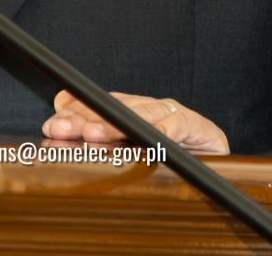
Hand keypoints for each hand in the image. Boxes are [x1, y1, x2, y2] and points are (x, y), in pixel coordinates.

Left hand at [42, 90, 229, 153]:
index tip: (52, 124)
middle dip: (86, 118)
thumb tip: (60, 114)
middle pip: (116, 108)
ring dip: (116, 123)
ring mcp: (176, 115)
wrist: (219, 163)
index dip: (76, 113)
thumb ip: (101, 136)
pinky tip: (150, 138)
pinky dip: (165, 130)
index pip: (101, 107)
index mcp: (135, 112)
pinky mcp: (201, 128)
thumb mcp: (131, 150)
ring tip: (94, 134)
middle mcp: (153, 108)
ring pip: (143, 114)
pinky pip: (180, 126)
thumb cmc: (171, 158)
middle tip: (64, 129)